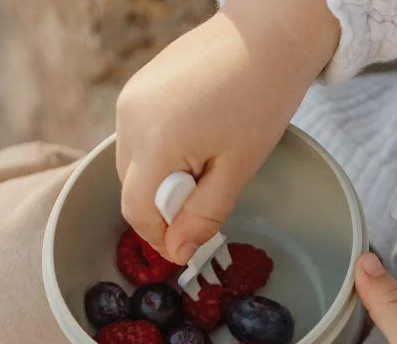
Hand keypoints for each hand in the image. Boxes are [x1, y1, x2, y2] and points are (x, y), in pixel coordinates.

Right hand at [116, 0, 338, 262]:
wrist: (267, 38)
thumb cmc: (260, 102)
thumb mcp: (236, 171)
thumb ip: (203, 215)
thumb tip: (178, 250)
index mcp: (153, 141)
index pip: (137, 211)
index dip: (161, 239)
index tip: (189, 252)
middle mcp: (129, 118)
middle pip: (132, 190)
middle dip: (165, 211)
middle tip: (207, 211)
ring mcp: (130, 99)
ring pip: (134, 165)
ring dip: (164, 183)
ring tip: (209, 171)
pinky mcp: (138, 88)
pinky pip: (139, 139)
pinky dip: (162, 157)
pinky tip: (199, 147)